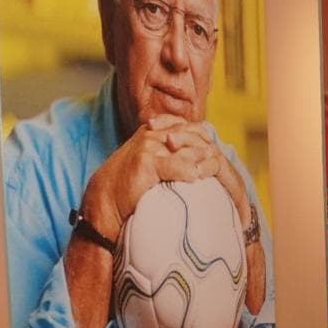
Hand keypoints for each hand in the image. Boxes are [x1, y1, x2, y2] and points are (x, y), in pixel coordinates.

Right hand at [82, 116, 221, 242]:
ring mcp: (149, 146)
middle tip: (222, 167)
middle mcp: (152, 134)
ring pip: (190, 151)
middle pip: (194, 137)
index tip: (217, 156)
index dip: (207, 140)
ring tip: (215, 175)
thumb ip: (168, 153)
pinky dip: (192, 173)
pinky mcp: (147, 162)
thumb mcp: (149, 160)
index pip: (191, 127)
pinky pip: (179, 166)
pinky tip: (196, 180)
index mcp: (154, 130)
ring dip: (206, 164)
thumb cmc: (128, 182)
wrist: (104, 199)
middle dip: (210, 152)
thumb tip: (200, 155)